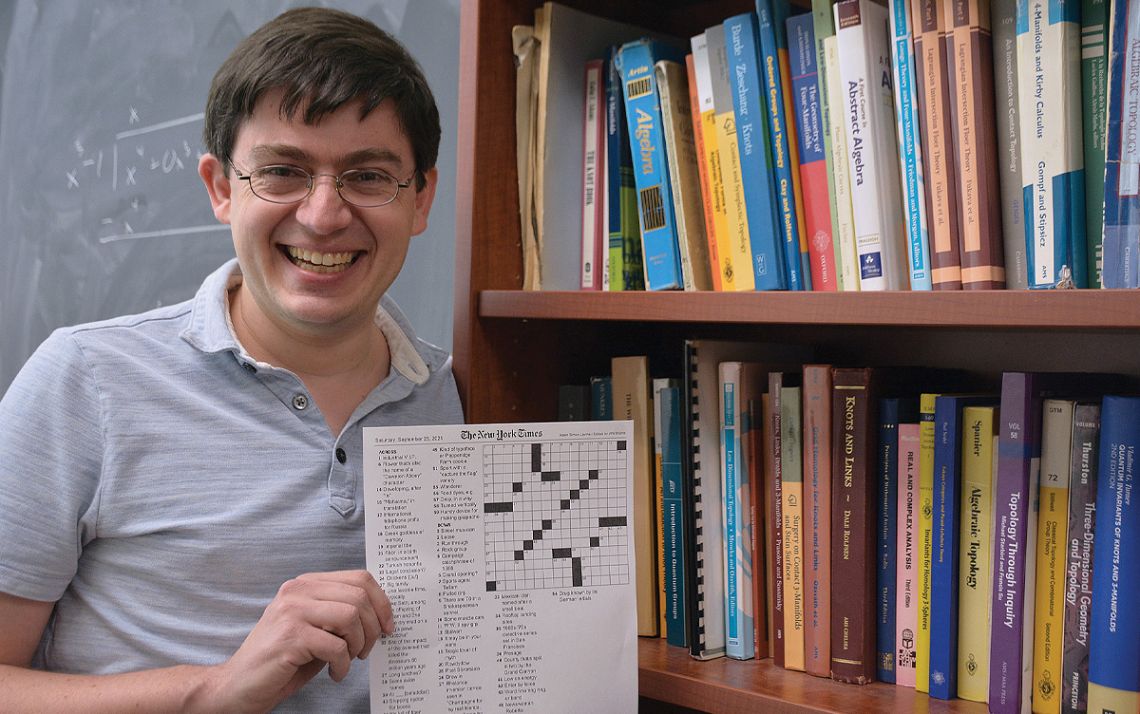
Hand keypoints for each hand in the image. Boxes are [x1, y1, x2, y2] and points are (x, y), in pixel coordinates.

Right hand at [202, 570, 392, 712]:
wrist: (238, 685)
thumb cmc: (281, 659)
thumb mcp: (315, 628)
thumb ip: (339, 614)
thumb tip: (378, 615)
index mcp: (305, 584)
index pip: (358, 578)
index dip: (381, 602)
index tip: (387, 626)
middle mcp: (297, 591)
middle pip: (359, 596)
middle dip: (373, 627)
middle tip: (366, 650)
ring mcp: (292, 611)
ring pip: (350, 616)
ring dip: (358, 644)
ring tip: (348, 661)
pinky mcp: (290, 636)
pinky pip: (336, 646)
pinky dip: (343, 665)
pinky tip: (334, 674)